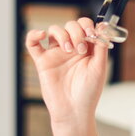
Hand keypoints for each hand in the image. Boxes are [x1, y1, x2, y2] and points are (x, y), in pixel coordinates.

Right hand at [25, 18, 110, 135]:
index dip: (88, 25)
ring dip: (62, 34)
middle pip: (70, 26)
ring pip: (54, 31)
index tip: (91, 33)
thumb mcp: (100, 67)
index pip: (84, 26)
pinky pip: (32, 43)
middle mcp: (71, 49)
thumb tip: (102, 28)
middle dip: (76, 32)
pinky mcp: (42, 62)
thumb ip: (101, 47)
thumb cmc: (88, 93)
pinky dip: (34, 35)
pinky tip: (41, 35)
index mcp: (86, 49)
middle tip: (80, 49)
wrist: (74, 110)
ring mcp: (56, 54)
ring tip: (68, 49)